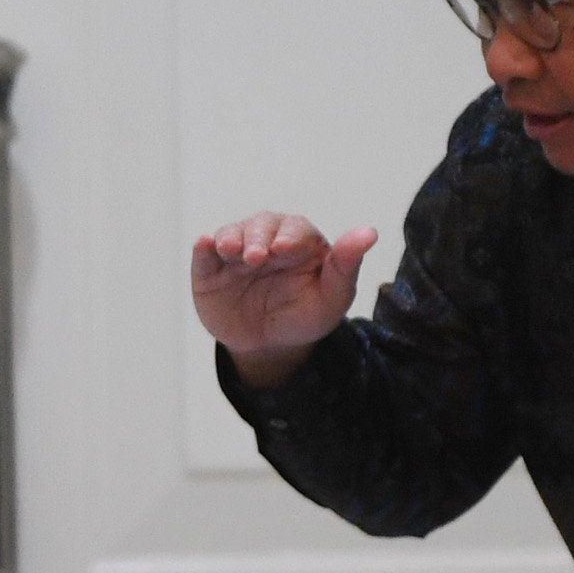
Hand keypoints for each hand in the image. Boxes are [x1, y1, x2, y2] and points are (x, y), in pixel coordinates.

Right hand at [191, 212, 378, 388]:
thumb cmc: (306, 316)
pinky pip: (204, 254)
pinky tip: (205, 244)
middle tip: (257, 258)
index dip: (290, 237)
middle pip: (261, 225)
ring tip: (232, 251)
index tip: (285, 249)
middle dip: (258, 238)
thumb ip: (346, 266)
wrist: (271, 346)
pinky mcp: (211, 270)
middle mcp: (266, 239)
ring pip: (231, 234)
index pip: (296, 229)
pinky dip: (203, 247)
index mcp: (299, 242)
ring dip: (231, 238)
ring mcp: (237, 254)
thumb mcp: (333, 298)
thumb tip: (369, 232)